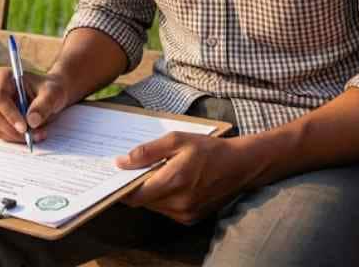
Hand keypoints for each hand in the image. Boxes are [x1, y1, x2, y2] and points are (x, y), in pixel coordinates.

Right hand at [0, 68, 69, 143]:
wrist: (49, 96)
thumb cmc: (50, 90)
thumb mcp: (53, 93)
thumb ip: (43, 105)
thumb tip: (32, 122)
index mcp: (3, 76)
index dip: (9, 114)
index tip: (24, 127)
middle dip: (14, 129)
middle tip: (34, 136)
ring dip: (16, 136)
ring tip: (38, 135)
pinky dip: (15, 138)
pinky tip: (31, 135)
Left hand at [117, 133, 266, 224]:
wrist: (240, 166)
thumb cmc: (209, 149)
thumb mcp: (177, 140)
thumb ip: (147, 152)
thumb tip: (122, 162)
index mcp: (174, 182)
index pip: (135, 196)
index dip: (123, 188)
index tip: (117, 177)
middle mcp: (179, 203)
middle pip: (143, 202)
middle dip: (137, 188)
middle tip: (137, 171)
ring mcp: (185, 214)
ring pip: (154, 207)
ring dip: (151, 193)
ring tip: (159, 174)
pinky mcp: (191, 219)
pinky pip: (167, 211)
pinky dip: (164, 199)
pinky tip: (172, 183)